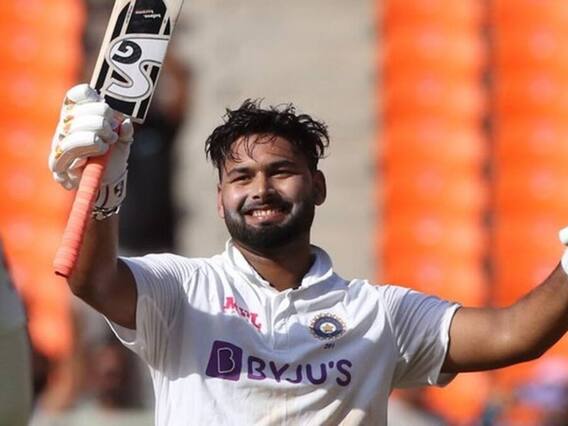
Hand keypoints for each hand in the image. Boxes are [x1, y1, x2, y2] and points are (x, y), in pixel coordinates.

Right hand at [48, 84, 133, 210]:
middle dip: (101, 120)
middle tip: (112, 132)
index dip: (92, 97)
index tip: (107, 110)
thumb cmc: (113, 156)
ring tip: (107, 142)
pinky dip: (91, 147)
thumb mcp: (123, 141)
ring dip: (95, 133)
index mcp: (77, 115)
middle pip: (78, 112)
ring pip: (73, 129)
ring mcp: (59, 144)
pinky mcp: (58, 163)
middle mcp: (64, 127)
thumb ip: (125, 131)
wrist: (108, 181)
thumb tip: (125, 124)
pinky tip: (101, 151)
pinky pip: (71, 149)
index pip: (76, 95)